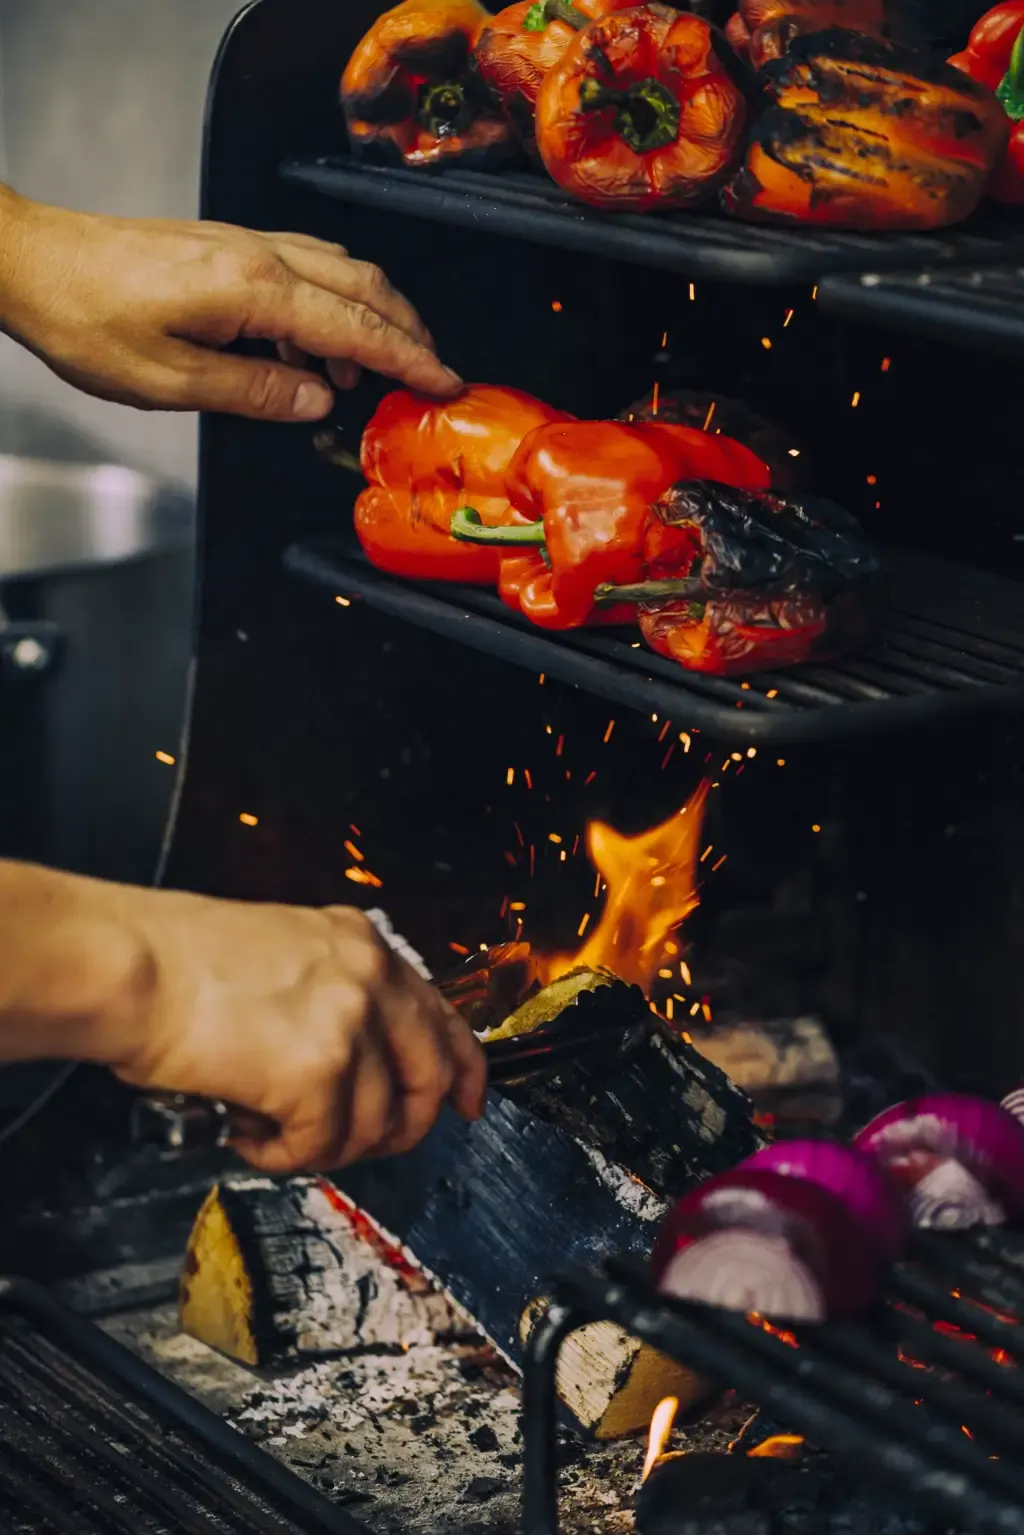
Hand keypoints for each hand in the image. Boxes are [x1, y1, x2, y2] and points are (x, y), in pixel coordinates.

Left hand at [0, 186, 461, 420]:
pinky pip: (304, 268)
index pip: (356, 326)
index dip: (408, 359)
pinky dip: (329, 305)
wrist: (33, 262)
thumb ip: (255, 392)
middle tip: (432, 373)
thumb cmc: (86, 317)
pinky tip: (311, 347)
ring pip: (339, 271)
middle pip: (364, 285)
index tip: (444, 382)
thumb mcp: (171, 381)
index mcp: (252, 289)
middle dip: (407, 331)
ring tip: (367, 375)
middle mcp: (258, 254)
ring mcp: (244, 243)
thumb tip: (318, 400)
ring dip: (369, 318)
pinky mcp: (227, 246)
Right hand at [99, 889, 486, 1173]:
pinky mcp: (317, 1073)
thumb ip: (330, 990)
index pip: (440, 1014)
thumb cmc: (175, 959)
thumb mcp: (282, 949)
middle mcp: (368, 976)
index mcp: (361, 943)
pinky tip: (248, 1133)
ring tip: (271, 1129)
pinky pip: (321, 1146)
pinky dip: (283, 1155)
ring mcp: (349, 1024)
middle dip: (402, 1127)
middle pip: (429, 1077)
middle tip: (364, 1145)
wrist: (127, 966)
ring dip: (323, 1144)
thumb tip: (354, 1057)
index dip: (463, 1070)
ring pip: (374, 1124)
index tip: (468, 1102)